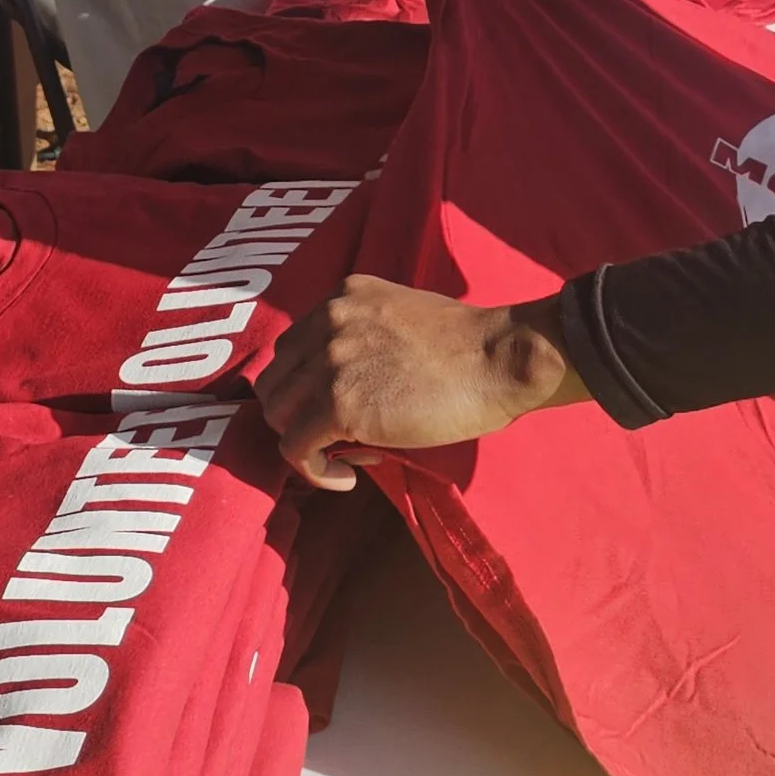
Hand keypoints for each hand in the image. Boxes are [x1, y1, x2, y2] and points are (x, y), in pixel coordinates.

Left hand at [256, 277, 587, 489]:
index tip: (343, 408)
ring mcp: (328, 362)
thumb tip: (350, 386)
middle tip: (341, 434)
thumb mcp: (403, 316)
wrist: (498, 359)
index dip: (310, 385)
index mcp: (344, 297)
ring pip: (277, 414)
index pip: (293, 347)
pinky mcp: (338, 405)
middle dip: (299, 414)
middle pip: (275, 380)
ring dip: (306, 442)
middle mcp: (327, 321)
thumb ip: (367, 337)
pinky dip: (312, 471)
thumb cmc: (470, 346)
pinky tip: (345, 478)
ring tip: (350, 454)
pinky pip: (295, 449)